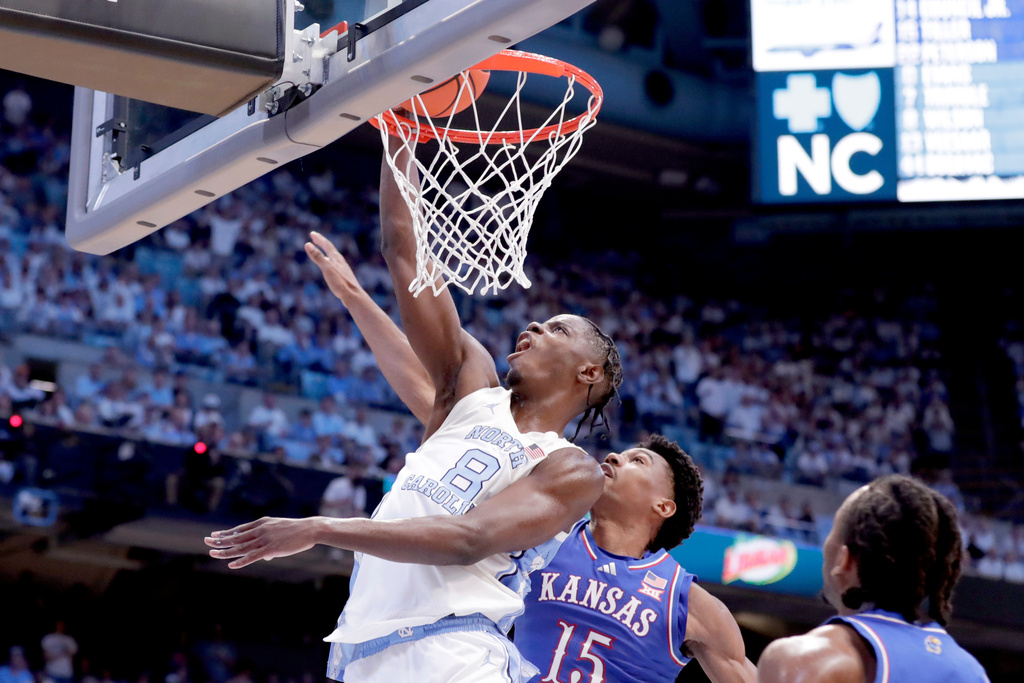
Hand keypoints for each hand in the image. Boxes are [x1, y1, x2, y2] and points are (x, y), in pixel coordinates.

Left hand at [204, 517, 319, 568]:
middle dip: (220, 540)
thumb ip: (270, 541)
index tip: (214, 534)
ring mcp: (264, 539)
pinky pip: (252, 556)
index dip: (226, 533)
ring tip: (213, 553)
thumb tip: (265, 557)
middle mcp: (260, 530)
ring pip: (241, 547)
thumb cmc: (297, 531)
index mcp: (262, 523)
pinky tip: (231, 564)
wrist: (310, 529)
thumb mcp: (280, 531)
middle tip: (206, 541)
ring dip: (225, 551)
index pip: (239, 529)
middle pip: (236, 537)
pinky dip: (241, 561)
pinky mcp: (271, 548)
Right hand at [305, 231, 358, 302]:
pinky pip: (335, 267)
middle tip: (315, 238)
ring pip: (334, 258)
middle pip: (331, 250)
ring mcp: (343, 270)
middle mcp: (341, 262)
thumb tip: (308, 244)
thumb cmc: (340, 283)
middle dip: (322, 243)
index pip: (327, 245)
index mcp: (337, 259)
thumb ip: (317, 257)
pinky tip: (331, 269)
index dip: (319, 239)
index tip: (312, 234)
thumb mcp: (327, 269)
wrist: (354, 297)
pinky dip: (330, 263)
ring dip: (326, 253)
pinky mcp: (344, 278)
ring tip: (323, 252)